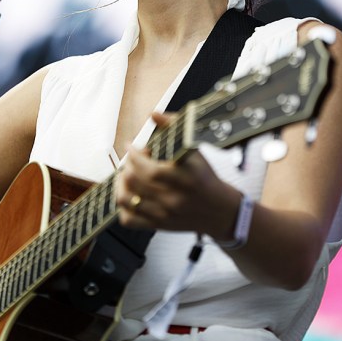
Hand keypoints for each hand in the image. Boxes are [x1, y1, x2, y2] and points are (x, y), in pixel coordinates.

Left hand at [115, 113, 241, 239]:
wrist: (220, 212)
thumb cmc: (205, 179)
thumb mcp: (194, 151)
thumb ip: (173, 128)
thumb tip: (153, 114)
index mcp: (184, 177)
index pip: (147, 167)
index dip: (133, 154)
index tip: (132, 146)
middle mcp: (173, 197)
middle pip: (133, 180)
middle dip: (128, 165)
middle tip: (134, 160)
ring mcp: (164, 214)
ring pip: (125, 199)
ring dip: (121, 183)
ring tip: (128, 176)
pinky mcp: (158, 226)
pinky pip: (128, 220)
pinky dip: (123, 206)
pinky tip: (130, 195)